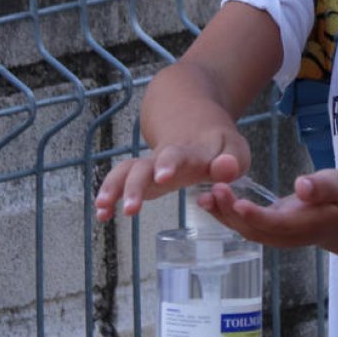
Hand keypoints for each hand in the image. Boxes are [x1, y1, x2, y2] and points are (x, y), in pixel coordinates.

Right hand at [94, 128, 249, 221]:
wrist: (195, 121)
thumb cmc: (219, 146)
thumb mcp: (235, 150)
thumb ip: (232, 161)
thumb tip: (225, 168)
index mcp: (190, 151)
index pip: (177, 154)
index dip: (169, 164)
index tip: (163, 177)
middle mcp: (164, 157)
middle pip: (144, 166)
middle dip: (135, 186)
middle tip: (131, 209)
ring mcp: (150, 165)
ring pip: (126, 171)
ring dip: (114, 188)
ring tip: (103, 209)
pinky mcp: (142, 175)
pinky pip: (121, 181)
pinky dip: (110, 196)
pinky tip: (102, 215)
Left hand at [198, 170, 337, 263]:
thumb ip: (322, 187)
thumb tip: (302, 186)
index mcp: (304, 225)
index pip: (277, 224)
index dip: (257, 216)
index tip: (238, 202)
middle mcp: (285, 236)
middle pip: (254, 229)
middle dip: (232, 213)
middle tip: (216, 189)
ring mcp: (274, 236)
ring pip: (244, 230)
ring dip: (223, 215)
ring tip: (204, 196)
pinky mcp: (265, 230)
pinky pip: (242, 225)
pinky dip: (225, 214)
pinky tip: (210, 199)